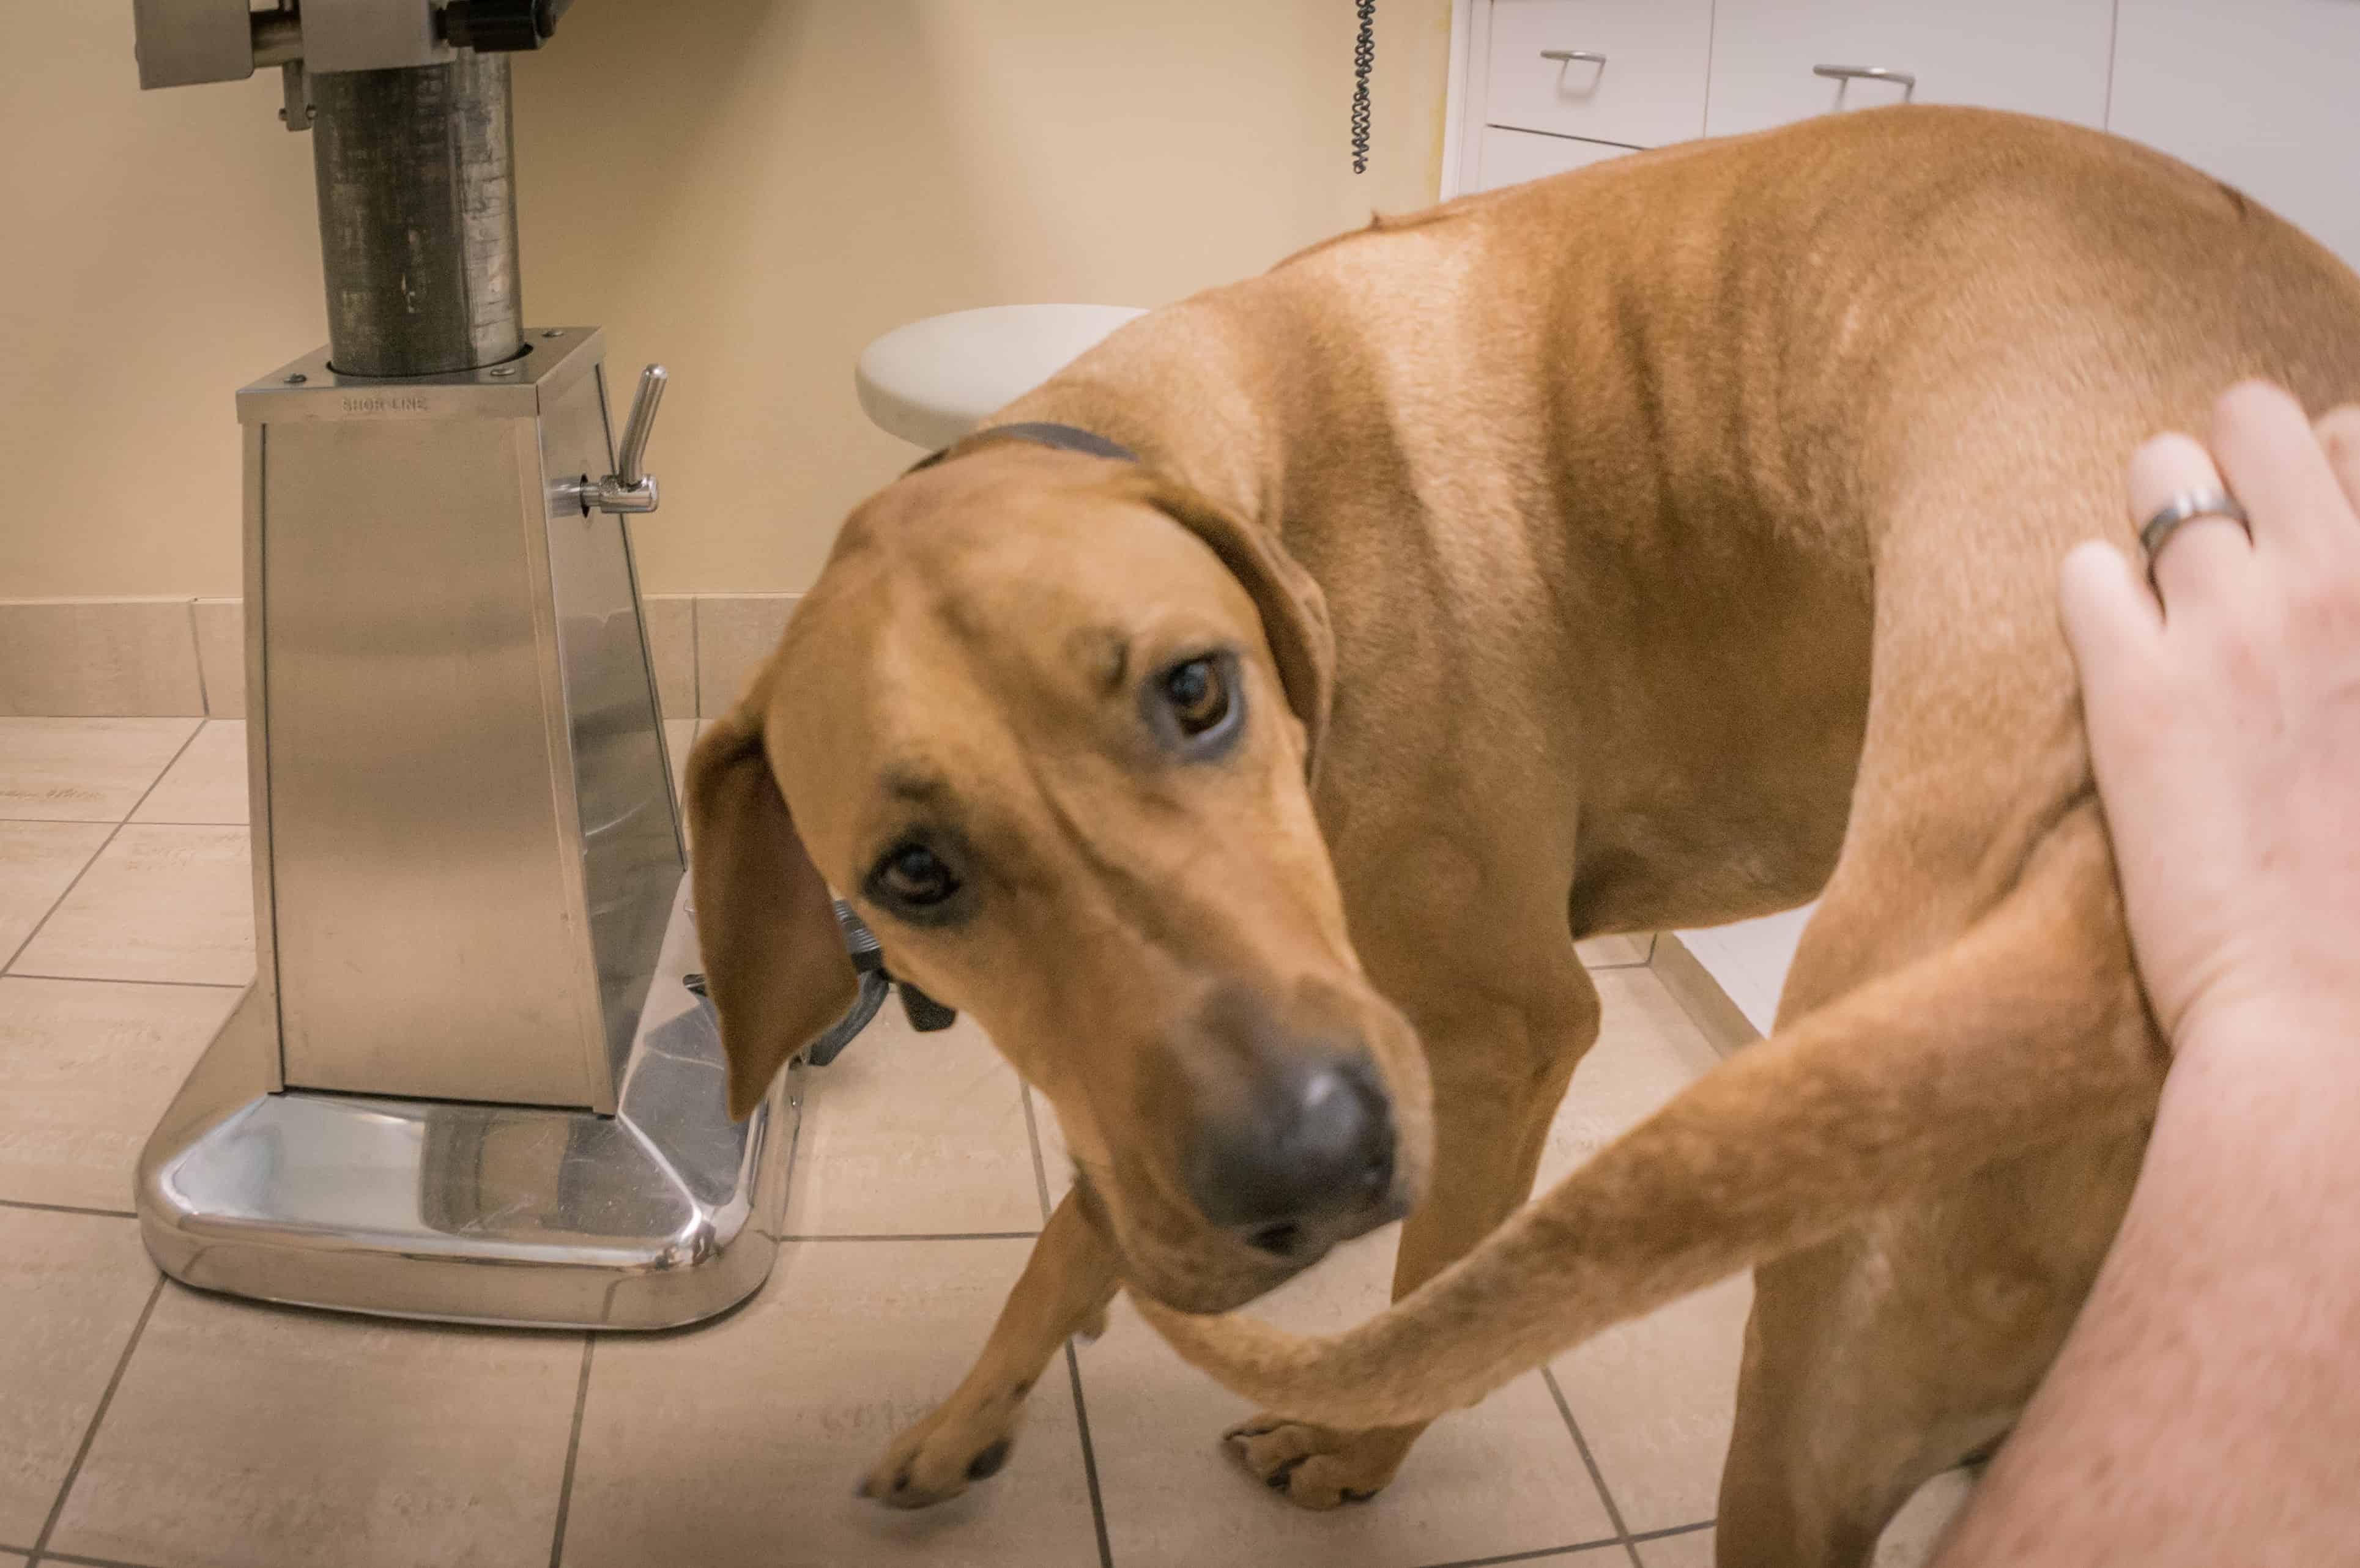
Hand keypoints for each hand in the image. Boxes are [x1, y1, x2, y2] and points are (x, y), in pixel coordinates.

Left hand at [2058, 381, 2359, 1048]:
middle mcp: (2343, 577)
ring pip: (2157, 472)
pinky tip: (2119, 659)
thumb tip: (2339, 596)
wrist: (2338, 1017)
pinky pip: (2082, 570)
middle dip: (2233, 466)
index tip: (2310, 536)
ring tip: (2166, 597)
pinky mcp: (2133, 688)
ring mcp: (2234, 625)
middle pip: (2256, 417)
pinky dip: (2093, 602)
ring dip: (2154, 522)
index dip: (2327, 478)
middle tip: (2229, 545)